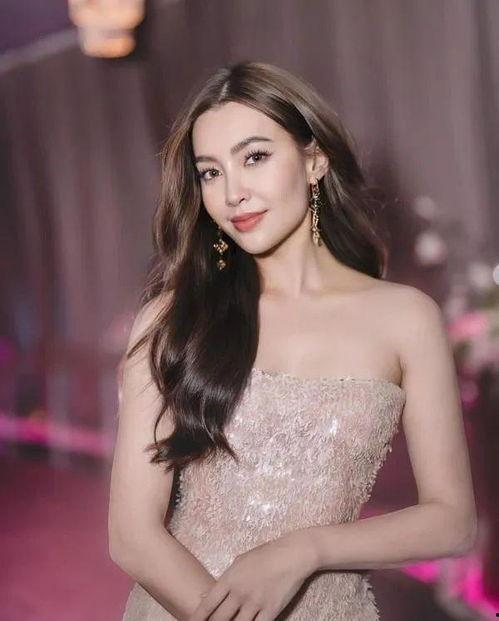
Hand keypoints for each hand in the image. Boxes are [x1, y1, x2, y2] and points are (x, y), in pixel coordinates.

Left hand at [188, 529, 316, 620]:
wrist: (292, 554)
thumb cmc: (266, 554)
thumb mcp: (241, 561)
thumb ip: (226, 578)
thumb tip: (210, 592)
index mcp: (230, 579)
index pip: (207, 604)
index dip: (197, 617)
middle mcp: (239, 593)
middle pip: (219, 619)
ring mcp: (255, 603)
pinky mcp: (271, 611)